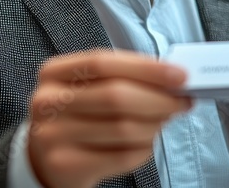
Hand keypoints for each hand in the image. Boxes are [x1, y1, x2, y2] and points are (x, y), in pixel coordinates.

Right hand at [26, 50, 190, 187]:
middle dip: (159, 99)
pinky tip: (147, 143)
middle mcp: (47, 102)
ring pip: (123, 128)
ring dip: (155, 125)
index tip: (181, 76)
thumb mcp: (90, 88)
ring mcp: (52, 136)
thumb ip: (124, 78)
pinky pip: (122, 156)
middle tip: (183, 102)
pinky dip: (144, 149)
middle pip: (115, 96)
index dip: (146, 69)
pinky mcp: (65, 165)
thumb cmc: (80, 115)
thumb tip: (174, 79)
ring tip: (165, 121)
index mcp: (54, 72)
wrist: (46, 159)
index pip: (103, 63)